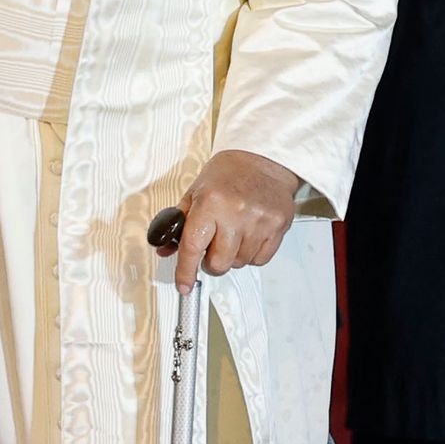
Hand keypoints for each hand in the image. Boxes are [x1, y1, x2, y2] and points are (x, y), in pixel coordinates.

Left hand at [167, 149, 301, 287]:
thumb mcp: (196, 193)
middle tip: (213, 246)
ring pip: (240, 263)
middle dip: (212, 261)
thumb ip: (180, 223)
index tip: (184, 284)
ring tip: (234, 233)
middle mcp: (235, 213)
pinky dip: (251, 254)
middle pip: (219, 263)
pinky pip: (260, 259)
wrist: (263, 159)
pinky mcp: (278, 226)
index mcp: (210, 203)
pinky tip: (249, 234)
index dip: (186, 271)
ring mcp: (259, 222)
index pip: (193, 247)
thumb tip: (167, 249)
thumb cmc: (228, 174)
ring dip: (233, 255)